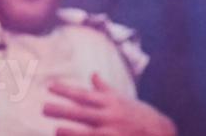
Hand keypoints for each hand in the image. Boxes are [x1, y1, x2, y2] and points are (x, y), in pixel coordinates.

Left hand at [44, 74, 176, 135]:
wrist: (161, 132)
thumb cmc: (139, 114)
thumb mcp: (122, 98)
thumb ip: (105, 89)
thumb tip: (93, 75)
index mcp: (110, 102)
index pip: (84, 95)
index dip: (66, 90)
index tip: (50, 87)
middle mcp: (110, 116)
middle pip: (82, 113)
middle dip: (62, 110)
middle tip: (44, 107)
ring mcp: (113, 133)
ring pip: (89, 133)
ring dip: (72, 132)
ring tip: (56, 130)